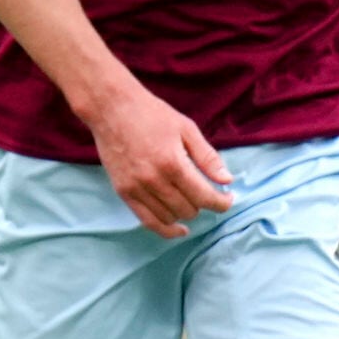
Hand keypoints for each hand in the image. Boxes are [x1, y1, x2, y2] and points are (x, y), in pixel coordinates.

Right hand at [85, 83, 234, 239]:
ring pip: (170, 217)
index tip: (228, 199)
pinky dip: (165, 228)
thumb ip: (207, 157)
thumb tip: (227, 181)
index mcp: (173, 163)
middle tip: (206, 193)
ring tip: (190, 201)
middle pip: (188, 209)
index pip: (204, 197)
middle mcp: (154, 180)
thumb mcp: (186, 128)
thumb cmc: (151, 114)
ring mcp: (136, 188)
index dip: (222, 203)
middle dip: (203, 204)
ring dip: (185, 213)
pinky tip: (178, 229)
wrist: (111, 109)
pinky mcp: (123, 192)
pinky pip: (147, 220)